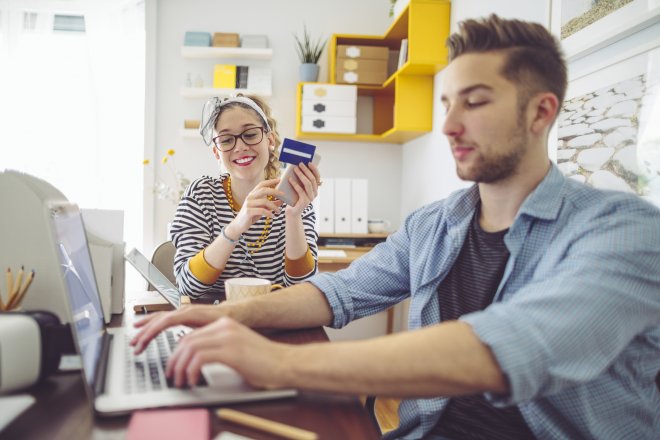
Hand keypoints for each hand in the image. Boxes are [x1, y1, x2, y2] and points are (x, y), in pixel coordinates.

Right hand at [130, 304, 225, 353]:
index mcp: (190, 313)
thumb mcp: (215, 329)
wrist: (235, 314)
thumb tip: (185, 342)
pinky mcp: (183, 316)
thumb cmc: (227, 322)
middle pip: (158, 320)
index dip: (152, 332)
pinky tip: (145, 329)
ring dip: (145, 329)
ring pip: (159, 318)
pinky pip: (163, 318)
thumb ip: (200, 334)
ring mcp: (182, 312)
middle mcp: (184, 310)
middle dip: (144, 333)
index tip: (142, 342)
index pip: (165, 321)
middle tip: (134, 346)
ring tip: (134, 340)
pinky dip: (152, 324)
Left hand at [166, 317, 288, 388]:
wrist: (285, 363)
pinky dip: (191, 370)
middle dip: (174, 360)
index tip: (174, 367)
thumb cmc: (264, 361)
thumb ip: (218, 348)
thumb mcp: (237, 349)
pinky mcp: (231, 351)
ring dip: (180, 366)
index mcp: (225, 324)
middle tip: (172, 375)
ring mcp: (228, 337)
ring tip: (180, 380)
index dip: (177, 353)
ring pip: (190, 347)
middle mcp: (225, 326)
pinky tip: (193, 379)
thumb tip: (195, 359)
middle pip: (186, 340)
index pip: (191, 335)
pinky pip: (200, 358)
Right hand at [228, 178, 283, 237]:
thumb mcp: (262, 209)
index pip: (262, 184)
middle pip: (264, 190)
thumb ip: (271, 204)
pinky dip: (269, 213)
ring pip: (264, 201)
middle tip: (283, 194)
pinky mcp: (248, 211)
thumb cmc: (251, 216)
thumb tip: (282, 201)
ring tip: (278, 211)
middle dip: (275, 191)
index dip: (270, 181)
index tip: (279, 180)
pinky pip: (262, 210)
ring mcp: (248, 204)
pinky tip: (272, 216)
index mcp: (252, 194)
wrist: (239, 225)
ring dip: (274, 206)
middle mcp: (250, 197)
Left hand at [285, 163, 320, 216]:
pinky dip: (295, 184)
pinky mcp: (305, 202)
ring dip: (301, 175)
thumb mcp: (298, 187)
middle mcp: (315, 193)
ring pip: (308, 184)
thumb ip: (299, 179)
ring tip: (295, 169)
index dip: (314, 169)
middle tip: (300, 164)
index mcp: (315, 188)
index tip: (309, 162)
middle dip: (306, 170)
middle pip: (312, 179)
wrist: (292, 211)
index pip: (317, 177)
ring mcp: (311, 198)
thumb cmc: (294, 197)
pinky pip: (301, 191)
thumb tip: (295, 167)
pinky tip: (290, 179)